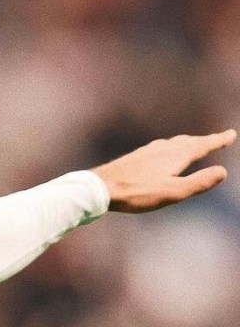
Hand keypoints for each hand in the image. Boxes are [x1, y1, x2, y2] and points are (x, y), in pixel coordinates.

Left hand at [92, 129, 235, 212]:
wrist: (99, 188)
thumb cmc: (137, 193)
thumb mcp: (172, 192)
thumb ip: (198, 183)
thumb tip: (223, 172)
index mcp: (175, 155)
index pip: (202, 145)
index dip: (217, 140)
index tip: (230, 134)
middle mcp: (162, 149)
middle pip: (188, 142)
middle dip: (204, 141)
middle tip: (217, 139)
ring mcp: (146, 152)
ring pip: (172, 144)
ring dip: (186, 143)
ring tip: (191, 145)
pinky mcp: (134, 158)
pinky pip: (158, 149)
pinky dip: (169, 149)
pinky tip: (159, 155)